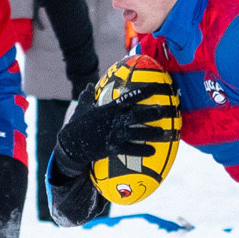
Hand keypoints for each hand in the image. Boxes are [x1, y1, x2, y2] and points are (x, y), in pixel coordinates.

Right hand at [64, 82, 178, 168]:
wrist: (70, 145)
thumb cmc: (77, 125)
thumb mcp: (82, 109)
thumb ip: (87, 97)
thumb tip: (87, 86)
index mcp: (109, 109)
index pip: (130, 97)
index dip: (145, 92)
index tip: (158, 88)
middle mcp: (115, 121)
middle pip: (139, 115)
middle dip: (155, 112)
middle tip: (168, 110)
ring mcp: (115, 134)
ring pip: (139, 133)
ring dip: (154, 133)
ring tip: (165, 132)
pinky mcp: (114, 148)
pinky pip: (132, 149)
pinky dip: (143, 150)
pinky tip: (153, 151)